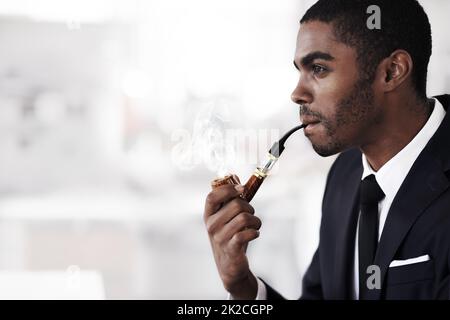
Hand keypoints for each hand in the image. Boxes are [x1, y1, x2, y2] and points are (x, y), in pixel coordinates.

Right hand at [204, 181, 261, 298]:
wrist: (229, 265)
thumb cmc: (229, 236)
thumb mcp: (226, 218)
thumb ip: (230, 200)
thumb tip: (235, 177)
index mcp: (209, 215)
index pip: (212, 196)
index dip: (228, 189)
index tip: (242, 188)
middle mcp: (211, 225)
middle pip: (236, 204)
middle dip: (250, 207)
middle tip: (251, 214)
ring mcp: (220, 238)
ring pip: (245, 218)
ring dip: (256, 220)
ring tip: (255, 225)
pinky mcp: (231, 248)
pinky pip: (247, 233)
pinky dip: (255, 232)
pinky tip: (254, 234)